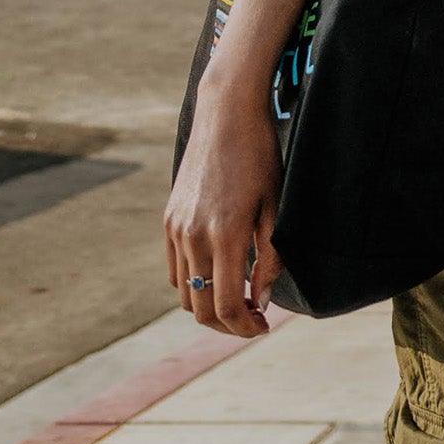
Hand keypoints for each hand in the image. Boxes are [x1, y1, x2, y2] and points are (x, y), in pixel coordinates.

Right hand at [162, 73, 283, 338]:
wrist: (226, 115)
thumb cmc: (260, 156)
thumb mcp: (275, 204)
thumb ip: (269, 255)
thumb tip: (262, 298)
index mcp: (225, 233)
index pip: (227, 304)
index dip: (244, 326)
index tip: (263, 327)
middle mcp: (193, 236)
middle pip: (201, 307)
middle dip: (226, 324)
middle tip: (252, 320)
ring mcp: (175, 228)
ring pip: (184, 292)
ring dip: (209, 305)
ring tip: (239, 299)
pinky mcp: (167, 220)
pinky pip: (174, 269)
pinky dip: (193, 283)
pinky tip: (218, 274)